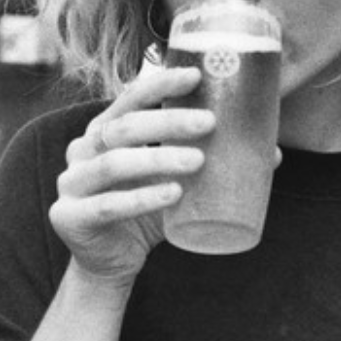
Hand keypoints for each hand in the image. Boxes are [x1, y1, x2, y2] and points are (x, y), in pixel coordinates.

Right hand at [50, 66, 212, 284]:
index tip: (197, 77)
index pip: (130, 97)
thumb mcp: (174, 179)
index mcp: (105, 130)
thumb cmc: (145, 211)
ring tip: (198, 162)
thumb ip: (208, 161)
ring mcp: (71, 183)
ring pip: (114, 163)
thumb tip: (272, 154)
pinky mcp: (68, 217)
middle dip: (168, 121)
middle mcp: (82, 149)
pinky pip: (106, 205)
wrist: (110, 264)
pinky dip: (141, 199)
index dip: (161, 83)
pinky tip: (172, 195)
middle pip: (124, 127)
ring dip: (158, 159)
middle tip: (209, 123)